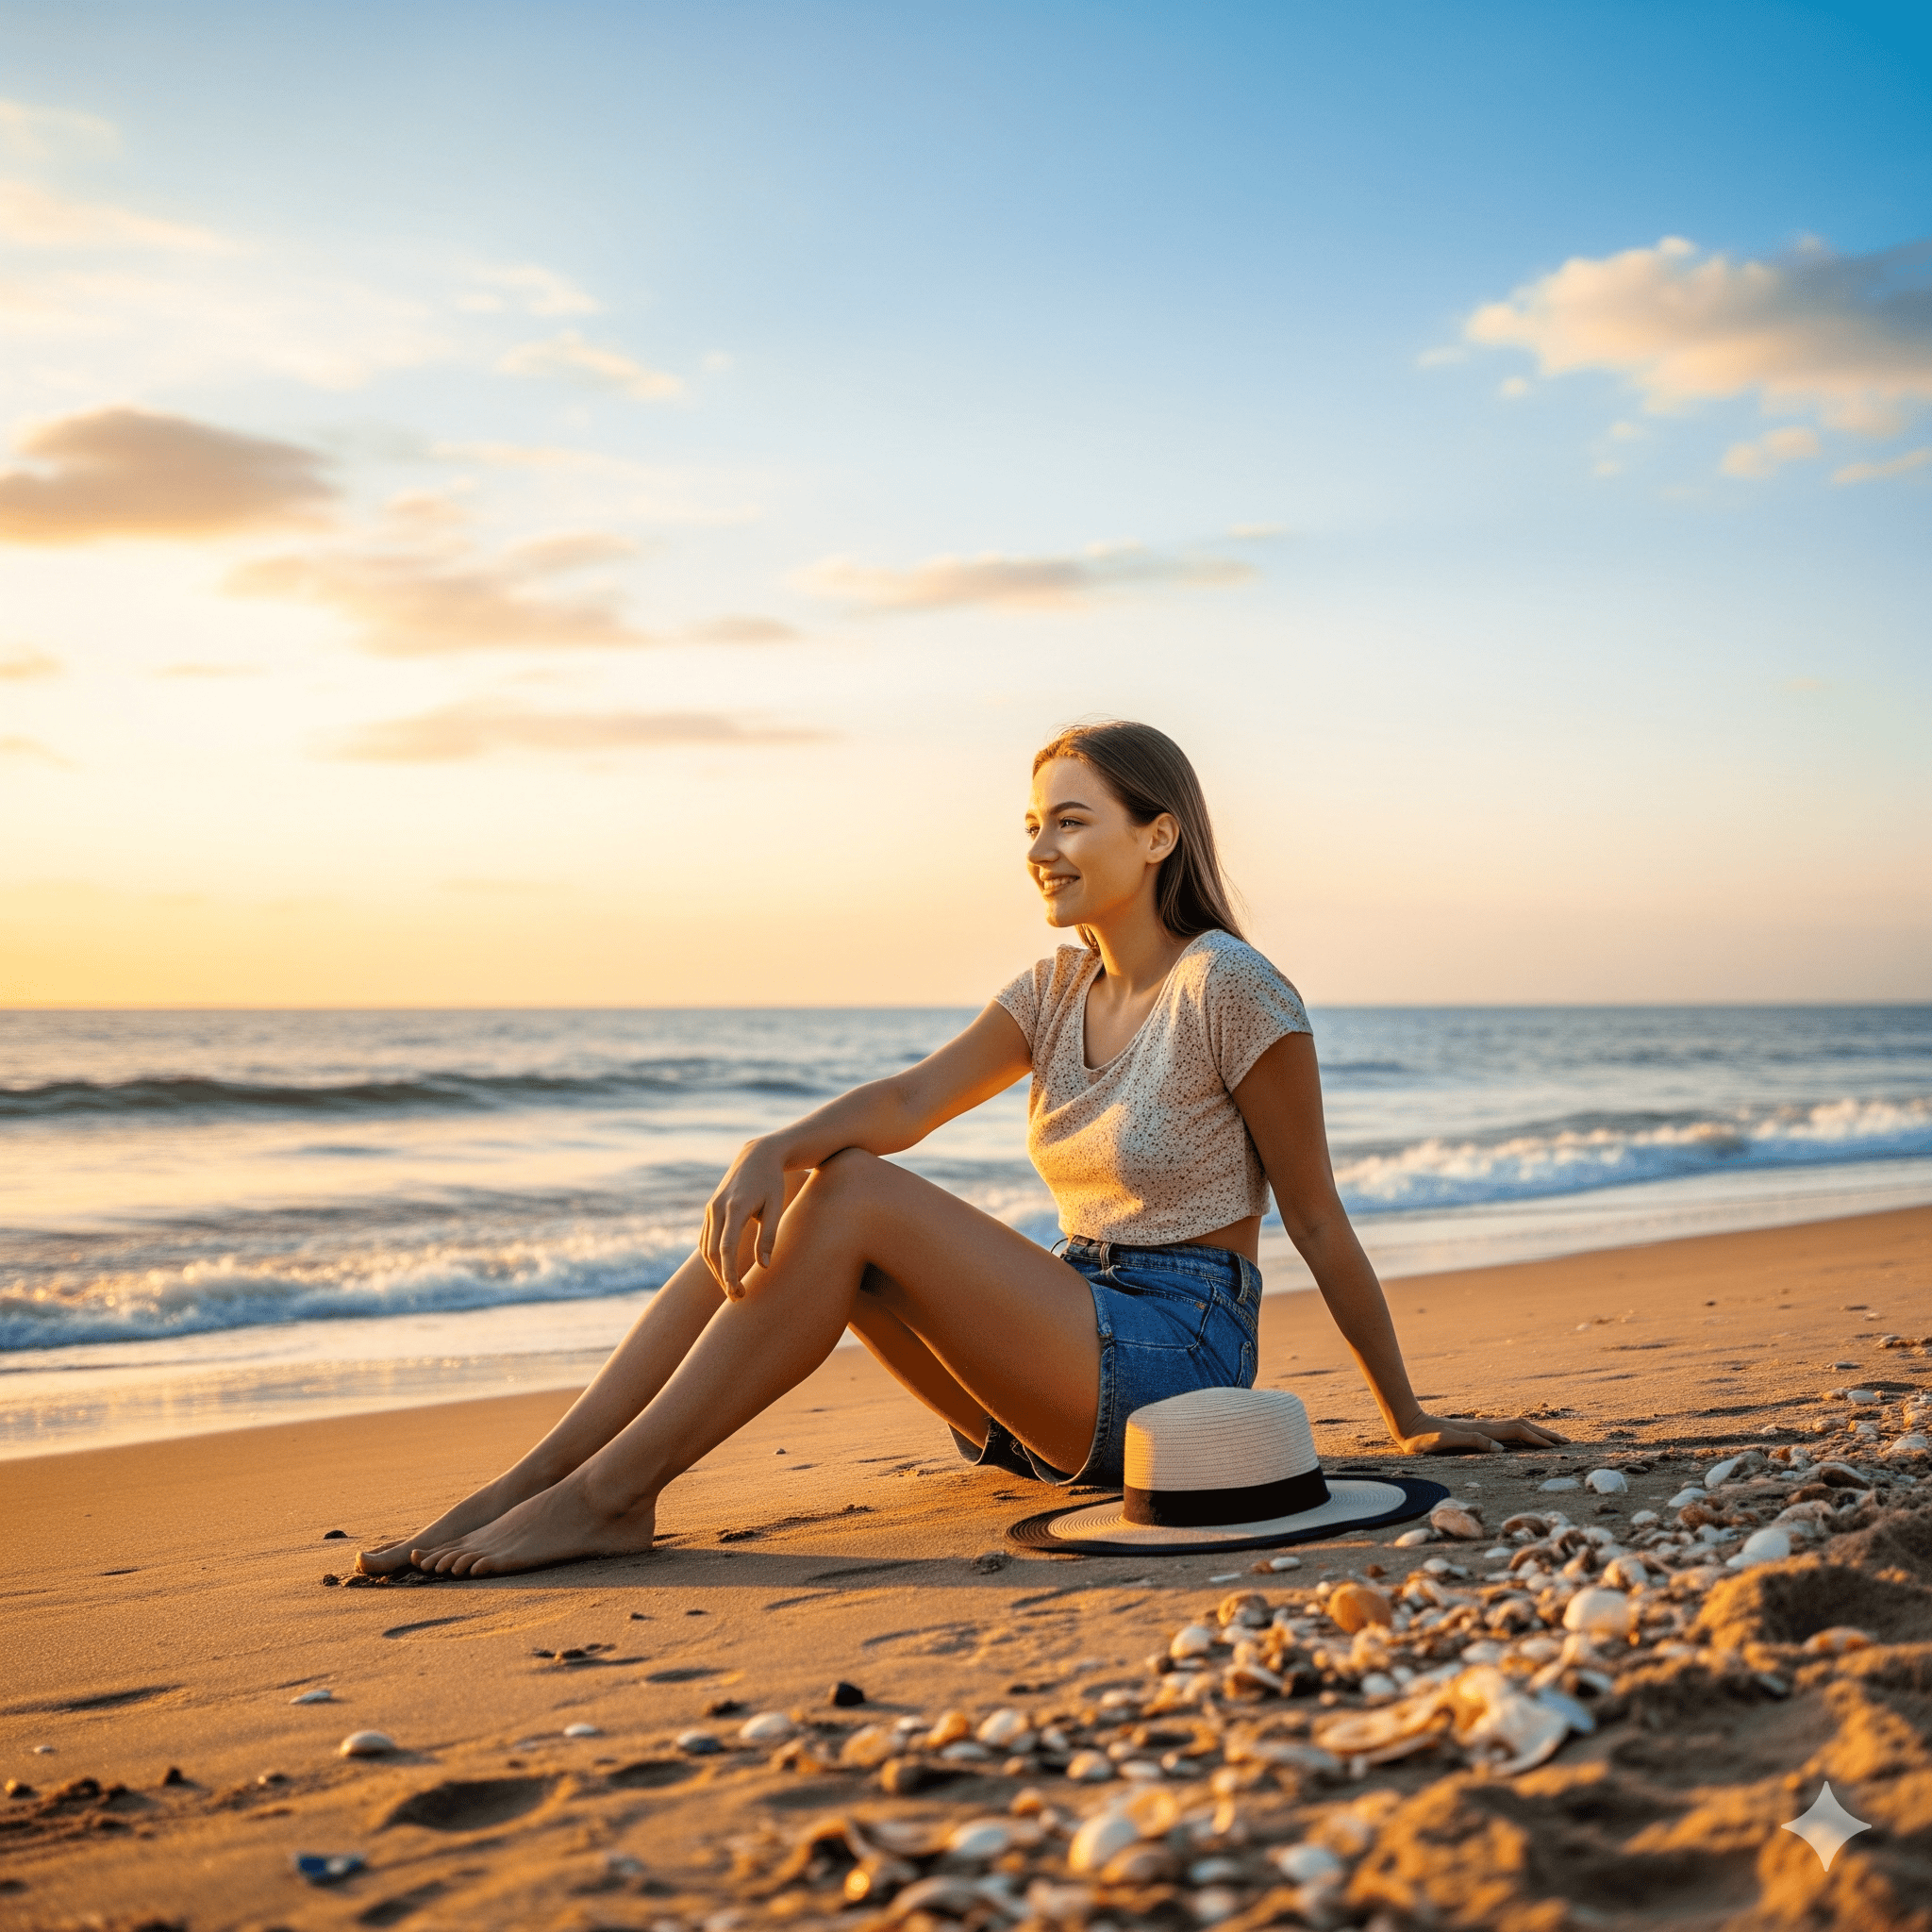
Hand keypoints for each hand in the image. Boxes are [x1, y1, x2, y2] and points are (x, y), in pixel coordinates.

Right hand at [701, 1138, 790, 1298]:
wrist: (757, 1155)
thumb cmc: (772, 1181)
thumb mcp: (776, 1206)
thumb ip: (769, 1236)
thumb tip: (765, 1266)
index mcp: (735, 1207)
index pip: (726, 1248)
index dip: (729, 1273)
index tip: (736, 1292)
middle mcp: (718, 1208)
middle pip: (712, 1252)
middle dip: (723, 1278)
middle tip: (738, 1298)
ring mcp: (711, 1208)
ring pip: (705, 1248)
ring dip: (716, 1271)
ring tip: (732, 1288)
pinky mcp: (710, 1209)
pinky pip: (706, 1239)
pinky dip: (712, 1257)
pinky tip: (724, 1270)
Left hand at [1390, 1410, 1569, 1454]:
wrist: (1407, 1426)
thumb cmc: (1423, 1440)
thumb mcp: (1443, 1443)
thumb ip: (1470, 1442)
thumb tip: (1499, 1448)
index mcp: (1481, 1431)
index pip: (1518, 1432)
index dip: (1538, 1438)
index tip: (1557, 1447)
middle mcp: (1484, 1428)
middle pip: (1522, 1427)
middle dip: (1545, 1434)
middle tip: (1567, 1443)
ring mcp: (1481, 1429)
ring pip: (1515, 1428)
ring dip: (1536, 1433)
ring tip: (1553, 1441)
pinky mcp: (1475, 1434)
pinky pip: (1506, 1434)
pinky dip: (1522, 1436)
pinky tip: (1525, 1441)